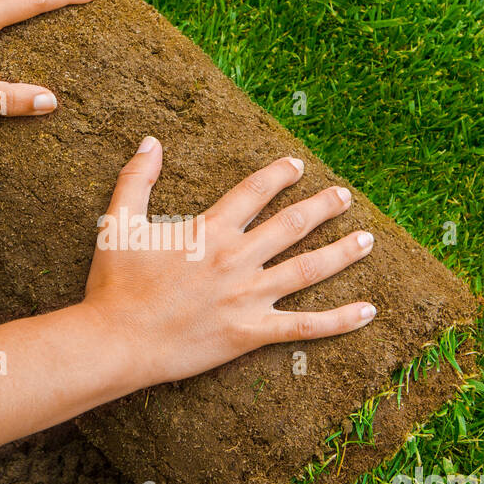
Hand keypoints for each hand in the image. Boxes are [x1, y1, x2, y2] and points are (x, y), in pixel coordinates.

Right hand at [83, 136, 376, 386]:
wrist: (116, 341)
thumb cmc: (115, 285)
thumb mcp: (118, 223)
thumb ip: (136, 179)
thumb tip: (151, 141)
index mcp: (210, 231)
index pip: (254, 191)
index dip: (278, 175)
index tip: (296, 166)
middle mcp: (237, 260)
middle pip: (293, 225)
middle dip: (323, 207)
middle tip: (344, 197)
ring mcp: (249, 298)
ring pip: (308, 270)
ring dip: (342, 253)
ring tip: (367, 240)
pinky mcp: (251, 334)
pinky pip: (305, 326)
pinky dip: (340, 320)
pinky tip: (368, 311)